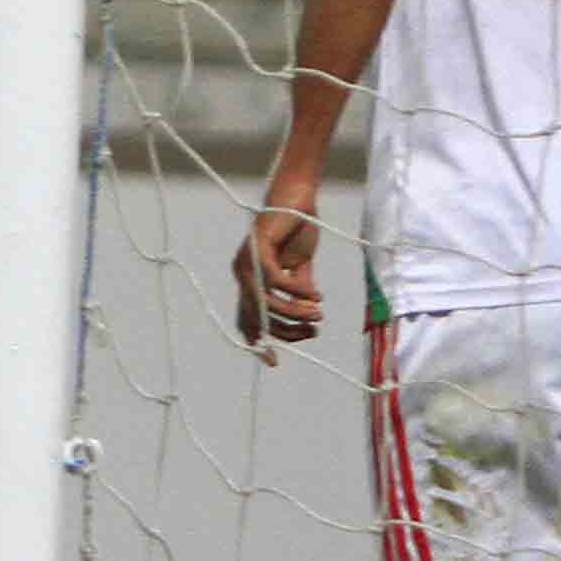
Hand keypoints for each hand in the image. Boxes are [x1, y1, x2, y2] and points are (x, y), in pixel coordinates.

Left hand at [234, 200, 322, 356]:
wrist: (299, 198)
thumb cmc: (297, 230)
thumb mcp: (299, 268)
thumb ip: (296, 292)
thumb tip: (305, 318)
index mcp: (249, 281)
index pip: (245, 321)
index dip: (257, 343)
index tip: (274, 362)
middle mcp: (242, 273)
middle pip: (257, 317)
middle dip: (285, 331)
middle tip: (314, 331)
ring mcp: (247, 262)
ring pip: (267, 302)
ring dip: (295, 312)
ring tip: (318, 313)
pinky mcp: (259, 249)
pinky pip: (277, 281)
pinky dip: (297, 291)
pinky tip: (315, 293)